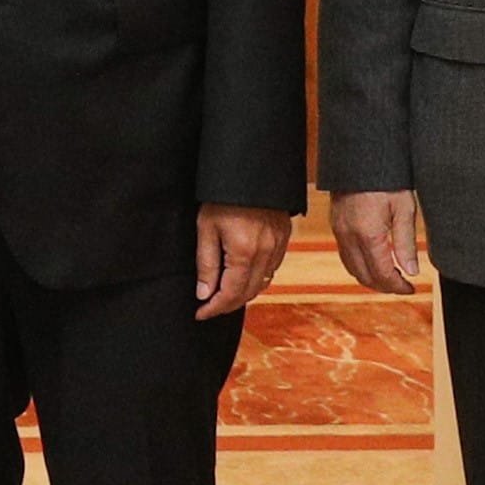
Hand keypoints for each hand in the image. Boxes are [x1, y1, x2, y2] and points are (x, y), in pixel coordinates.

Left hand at [190, 206, 289, 321]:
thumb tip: (204, 293)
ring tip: (222, 294)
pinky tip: (243, 276)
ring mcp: (278, 246)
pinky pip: (272, 269)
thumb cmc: (224, 196)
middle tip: (208, 306)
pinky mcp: (284, 238)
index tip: (200, 313)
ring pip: (262, 283)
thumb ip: (206, 263)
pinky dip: (257, 279)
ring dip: (243, 293)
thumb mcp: (206, 227)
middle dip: (227, 304)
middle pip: (248, 293)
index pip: (230, 294)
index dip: (214, 308)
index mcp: (244, 252)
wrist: (250, 170)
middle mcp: (266, 253)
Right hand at [330, 188, 428, 297]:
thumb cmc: (387, 178)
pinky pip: (345, 255)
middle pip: (365, 276)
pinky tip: (375, 260)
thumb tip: (411, 272)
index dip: (397, 286)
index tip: (411, 288)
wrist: (360, 156)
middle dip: (385, 286)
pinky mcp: (336, 224)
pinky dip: (360, 265)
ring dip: (371, 278)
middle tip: (403, 285)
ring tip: (391, 276)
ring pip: (352, 268)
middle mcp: (348, 236)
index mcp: (368, 234)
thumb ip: (406, 242)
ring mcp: (339, 231)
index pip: (382, 274)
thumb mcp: (404, 208)